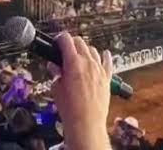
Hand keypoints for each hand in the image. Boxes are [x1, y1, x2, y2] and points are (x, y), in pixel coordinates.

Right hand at [48, 34, 111, 149]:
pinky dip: (105, 56)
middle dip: (71, 43)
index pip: (66, 40)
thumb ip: (56, 73)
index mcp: (73, 63)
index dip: (59, 38)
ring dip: (84, 50)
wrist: (86, 123)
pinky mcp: (107, 78)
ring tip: (79, 55)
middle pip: (80, 42)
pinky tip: (104, 54)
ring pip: (93, 50)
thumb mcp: (56, 88)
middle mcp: (88, 63)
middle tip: (64, 50)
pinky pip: (108, 62)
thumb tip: (54, 67)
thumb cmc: (71, 108)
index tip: (56, 42)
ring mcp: (99, 70)